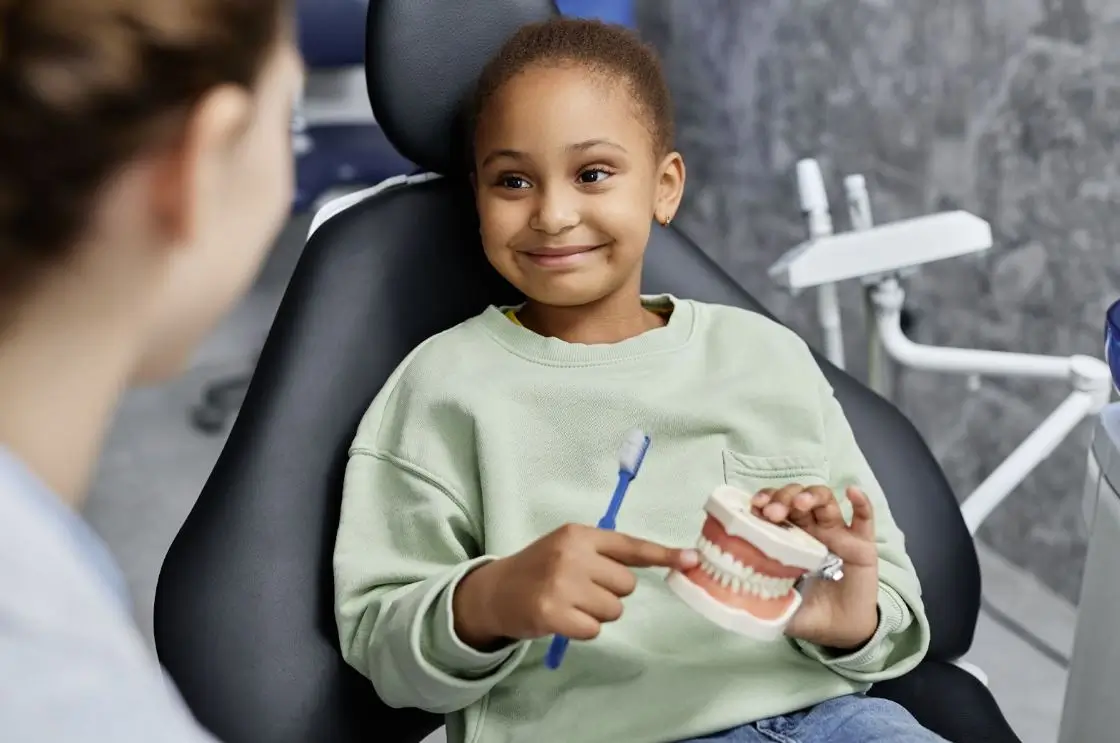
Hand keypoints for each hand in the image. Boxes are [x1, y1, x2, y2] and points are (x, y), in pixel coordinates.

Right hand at [452, 524, 697, 650]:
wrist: (496, 591)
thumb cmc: (540, 569)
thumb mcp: (568, 548)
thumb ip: (607, 553)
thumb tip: (662, 561)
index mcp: (578, 535)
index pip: (629, 546)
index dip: (663, 555)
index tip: (691, 560)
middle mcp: (571, 555)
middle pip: (626, 585)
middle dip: (609, 592)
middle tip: (580, 589)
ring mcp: (561, 584)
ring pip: (613, 609)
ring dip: (596, 612)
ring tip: (570, 603)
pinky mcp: (553, 613)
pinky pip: (594, 629)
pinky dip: (582, 629)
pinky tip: (563, 618)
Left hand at [752, 484, 879, 649]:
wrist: (842, 632)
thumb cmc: (807, 613)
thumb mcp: (778, 606)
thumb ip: (759, 600)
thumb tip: (730, 599)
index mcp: (787, 537)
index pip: (774, 506)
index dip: (765, 499)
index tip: (754, 506)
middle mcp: (811, 529)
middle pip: (796, 497)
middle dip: (783, 498)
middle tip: (773, 512)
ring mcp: (837, 533)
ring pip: (825, 499)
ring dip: (811, 495)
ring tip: (801, 503)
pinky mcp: (862, 545)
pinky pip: (865, 518)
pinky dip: (861, 502)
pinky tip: (853, 492)